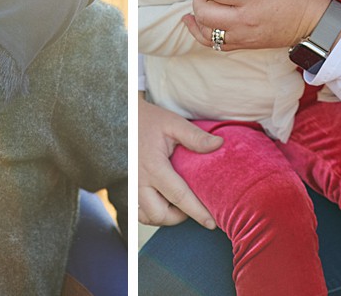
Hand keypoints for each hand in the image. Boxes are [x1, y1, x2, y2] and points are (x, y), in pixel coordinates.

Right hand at [138, 93, 222, 228]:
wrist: (120, 116)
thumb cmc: (148, 119)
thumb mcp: (173, 123)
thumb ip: (195, 136)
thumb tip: (219, 144)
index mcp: (153, 166)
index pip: (179, 196)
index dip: (197, 212)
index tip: (211, 223)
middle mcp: (138, 180)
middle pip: (160, 214)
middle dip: (179, 217)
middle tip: (193, 207)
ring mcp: (129, 186)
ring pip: (147, 216)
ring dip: (164, 216)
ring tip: (178, 205)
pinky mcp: (125, 187)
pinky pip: (137, 211)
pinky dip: (151, 213)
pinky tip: (162, 203)